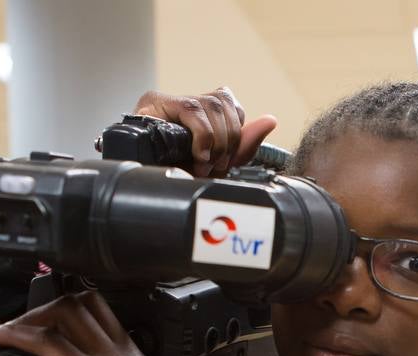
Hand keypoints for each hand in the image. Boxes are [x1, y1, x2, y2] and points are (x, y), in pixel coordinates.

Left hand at [0, 291, 188, 355]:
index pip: (102, 317)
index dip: (69, 312)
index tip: (46, 326)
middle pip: (81, 305)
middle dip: (45, 310)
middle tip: (22, 329)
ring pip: (64, 313)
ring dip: (30, 318)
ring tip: (9, 333)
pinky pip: (48, 343)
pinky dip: (19, 336)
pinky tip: (1, 339)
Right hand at [134, 86, 276, 177]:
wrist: (147, 194)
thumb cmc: (176, 179)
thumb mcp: (217, 165)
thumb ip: (243, 145)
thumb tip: (271, 120)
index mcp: (198, 113)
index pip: (231, 104)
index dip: (237, 131)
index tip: (226, 161)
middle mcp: (183, 102)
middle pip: (224, 102)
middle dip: (229, 140)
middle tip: (215, 168)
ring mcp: (168, 100)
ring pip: (212, 104)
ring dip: (217, 142)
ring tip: (203, 166)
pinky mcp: (155, 103)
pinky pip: (192, 110)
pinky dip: (203, 137)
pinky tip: (198, 157)